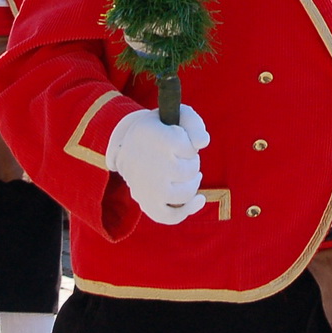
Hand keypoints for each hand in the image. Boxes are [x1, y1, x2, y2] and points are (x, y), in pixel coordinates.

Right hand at [106, 105, 211, 223]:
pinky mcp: (147, 203)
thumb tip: (203, 143)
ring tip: (187, 171)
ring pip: (186, 192)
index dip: (190, 143)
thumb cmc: (161, 128)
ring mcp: (148, 187)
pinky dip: (188, 210)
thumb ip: (194, 124)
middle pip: (191, 170)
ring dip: (192, 181)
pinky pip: (171, 216)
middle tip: (179, 154)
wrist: (128, 144)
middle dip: (192, 161)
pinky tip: (200, 199)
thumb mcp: (178, 115)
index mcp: (155, 138)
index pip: (191, 147)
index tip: (176, 137)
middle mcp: (149, 164)